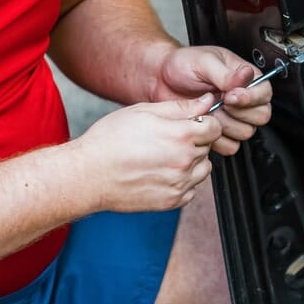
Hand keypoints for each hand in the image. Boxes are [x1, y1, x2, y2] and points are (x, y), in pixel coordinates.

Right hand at [73, 94, 221, 211]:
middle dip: (195, 141)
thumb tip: (206, 101)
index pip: (215, 127)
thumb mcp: (145, 112)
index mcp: (181, 136)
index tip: (191, 124)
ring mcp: (179, 184)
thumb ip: (181, 107)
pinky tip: (161, 173)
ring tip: (164, 157)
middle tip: (168, 140)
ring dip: (192, 162)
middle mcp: (184, 161)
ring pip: (203, 169)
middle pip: (208, 147)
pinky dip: (182, 182)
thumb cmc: (111, 140)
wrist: (88, 175)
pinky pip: (191, 189)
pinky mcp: (172, 201)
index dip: (204, 123)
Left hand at [152, 46, 273, 155]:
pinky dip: (216, 138)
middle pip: (260, 116)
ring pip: (246, 132)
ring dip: (225, 124)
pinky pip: (230, 146)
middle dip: (238, 112)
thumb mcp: (204, 62)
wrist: (159, 80)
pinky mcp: (219, 132)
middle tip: (219, 102)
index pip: (264, 93)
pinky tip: (204, 123)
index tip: (231, 95)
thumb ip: (225, 73)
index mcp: (245, 78)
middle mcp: (243, 98)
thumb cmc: (181, 65)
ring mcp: (232, 117)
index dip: (251, 98)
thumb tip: (246, 76)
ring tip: (208, 111)